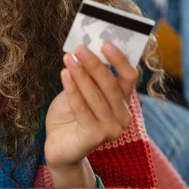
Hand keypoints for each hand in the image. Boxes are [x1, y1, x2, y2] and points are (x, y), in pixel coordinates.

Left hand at [45, 43, 137, 169]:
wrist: (59, 145)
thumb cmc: (71, 114)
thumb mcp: (81, 89)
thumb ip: (88, 75)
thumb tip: (87, 48)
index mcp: (123, 101)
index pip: (129, 77)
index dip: (119, 60)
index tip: (105, 43)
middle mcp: (123, 116)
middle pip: (112, 85)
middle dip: (94, 64)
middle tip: (79, 48)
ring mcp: (112, 129)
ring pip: (96, 95)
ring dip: (80, 74)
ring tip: (68, 58)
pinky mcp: (96, 137)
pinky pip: (82, 108)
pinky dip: (72, 90)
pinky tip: (64, 75)